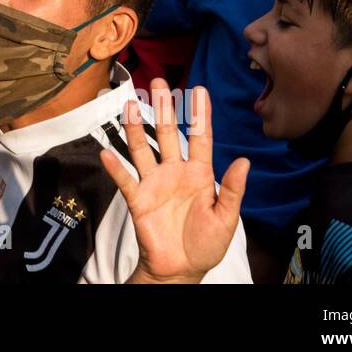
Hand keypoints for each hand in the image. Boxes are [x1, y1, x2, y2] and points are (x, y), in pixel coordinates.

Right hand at [100, 80, 247, 283]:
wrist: (180, 269)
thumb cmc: (206, 244)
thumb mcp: (226, 219)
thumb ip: (232, 190)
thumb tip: (244, 161)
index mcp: (199, 174)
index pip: (201, 138)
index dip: (200, 114)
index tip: (199, 89)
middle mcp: (174, 172)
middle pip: (168, 134)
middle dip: (164, 108)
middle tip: (158, 82)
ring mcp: (154, 183)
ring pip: (143, 149)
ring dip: (136, 128)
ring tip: (131, 105)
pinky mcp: (138, 200)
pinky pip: (125, 180)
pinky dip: (115, 167)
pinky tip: (107, 152)